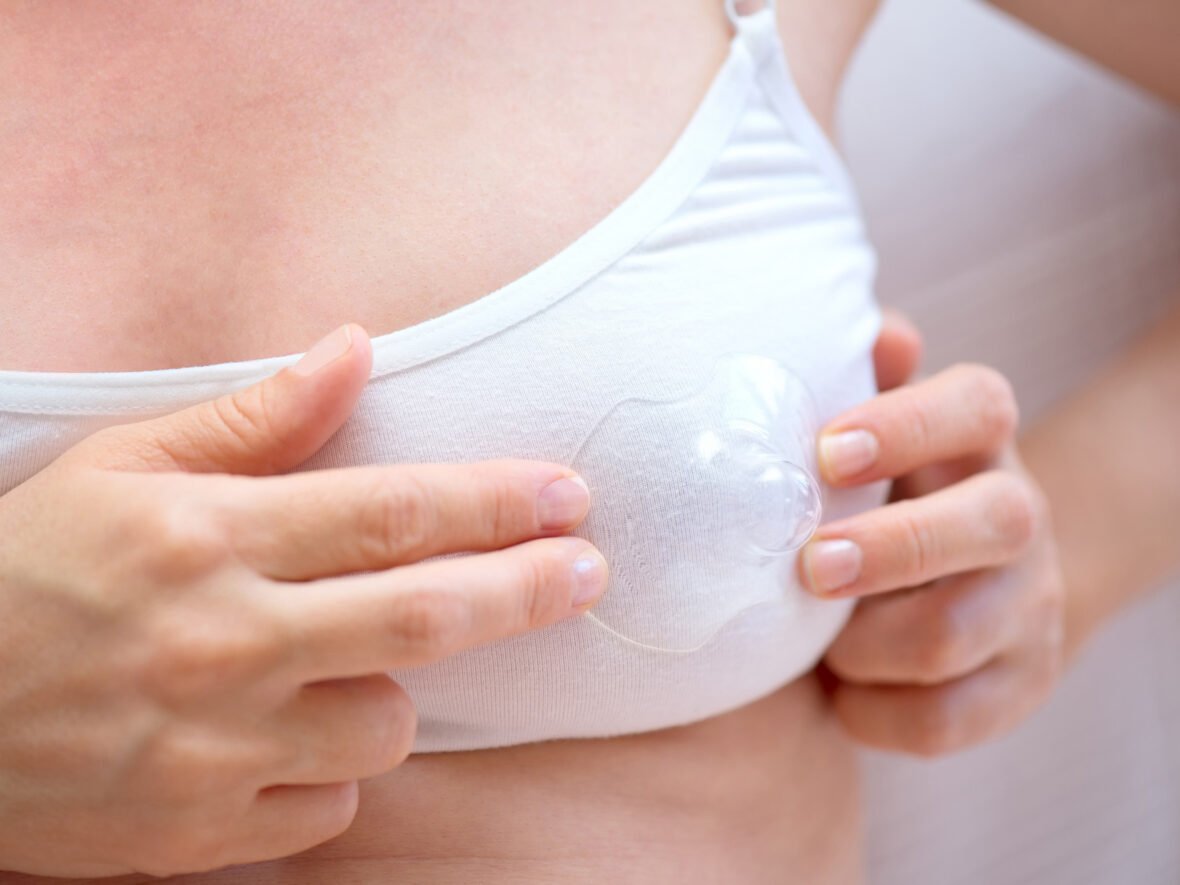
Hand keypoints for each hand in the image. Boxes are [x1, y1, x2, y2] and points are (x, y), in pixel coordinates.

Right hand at [0, 324, 606, 877]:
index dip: (497, 502)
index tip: (567, 496)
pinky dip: (332, 766)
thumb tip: (353, 349)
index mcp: (206, 537)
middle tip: (589, 570)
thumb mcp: (120, 467)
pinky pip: (330, 802)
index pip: (392, 512)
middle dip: (528, 590)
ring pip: (388, 723)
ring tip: (345, 658)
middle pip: (426, 614)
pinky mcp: (200, 831)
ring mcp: (214, 748)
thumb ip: (252, 419)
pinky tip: (284, 732)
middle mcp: (223, 642)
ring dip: (399, 687)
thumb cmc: (24, 572)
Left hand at [801, 312, 1065, 755]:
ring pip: (956, 633)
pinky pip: (945, 719)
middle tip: (812, 567)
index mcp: (977, 440)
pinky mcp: (1019, 684)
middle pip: (995, 520)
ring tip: (818, 641)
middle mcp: (1018, 515)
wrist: (949, 583)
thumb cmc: (876, 492)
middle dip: (894, 547)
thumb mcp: (867, 432)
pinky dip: (875, 712)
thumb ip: (862, 379)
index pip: (977, 405)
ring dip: (867, 644)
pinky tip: (840, 690)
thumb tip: (881, 333)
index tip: (825, 454)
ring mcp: (1027, 604)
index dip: (907, 426)